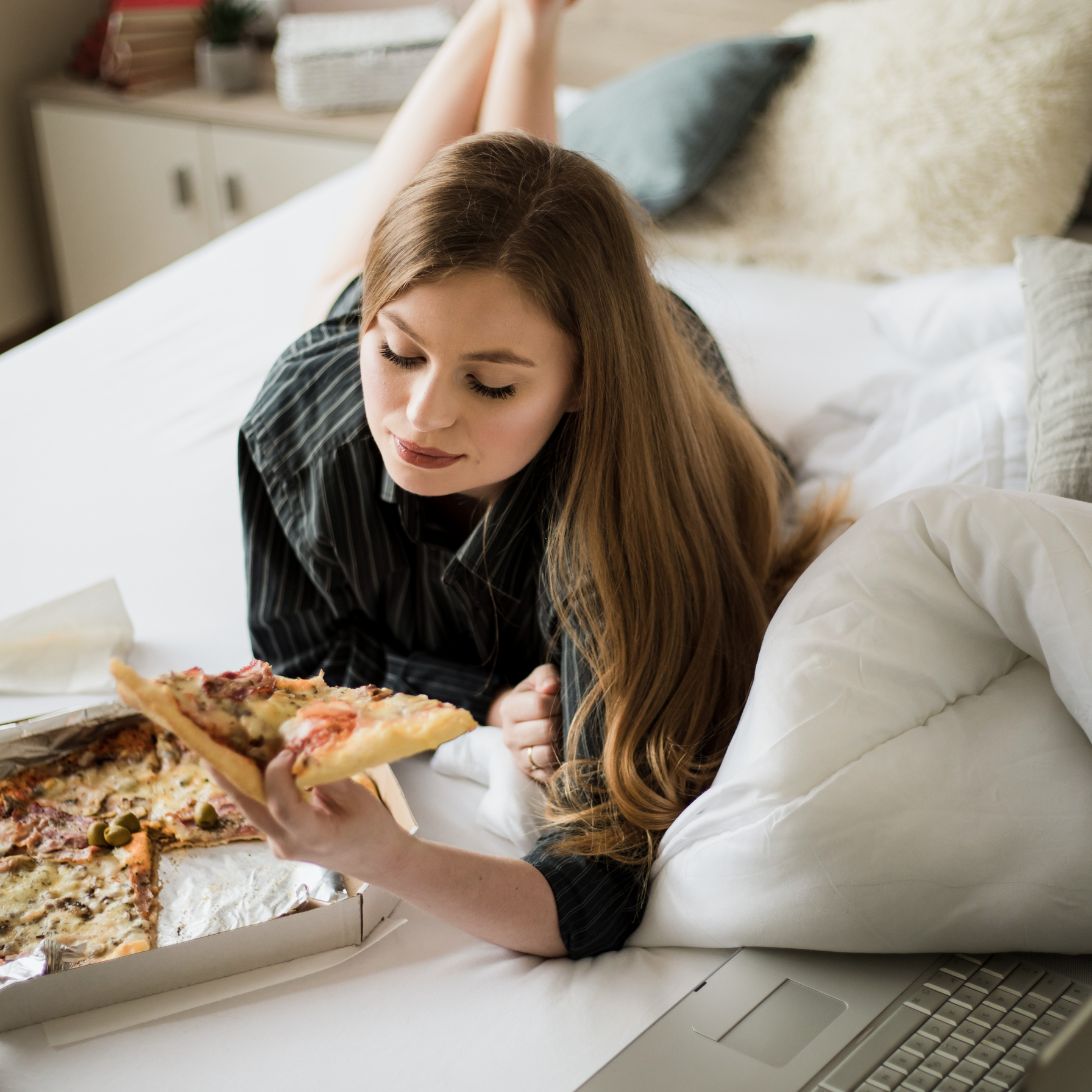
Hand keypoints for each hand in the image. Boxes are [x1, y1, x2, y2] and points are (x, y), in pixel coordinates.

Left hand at [208, 752, 411, 883]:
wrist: (377, 860)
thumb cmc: (373, 828)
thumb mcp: (357, 797)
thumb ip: (325, 776)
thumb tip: (299, 751)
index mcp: (312, 837)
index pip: (282, 806)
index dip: (277, 775)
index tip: (286, 750)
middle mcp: (286, 843)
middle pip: (250, 807)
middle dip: (229, 777)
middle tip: (210, 747)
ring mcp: (278, 843)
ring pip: (251, 808)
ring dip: (236, 780)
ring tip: (222, 749)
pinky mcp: (277, 837)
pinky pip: (260, 809)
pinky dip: (253, 786)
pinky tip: (248, 762)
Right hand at [490, 663, 560, 782]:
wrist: (531, 721)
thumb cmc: (540, 696)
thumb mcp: (541, 679)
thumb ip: (546, 676)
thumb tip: (551, 687)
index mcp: (509, 708)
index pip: (538, 704)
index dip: (557, 701)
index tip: (562, 700)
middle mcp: (509, 735)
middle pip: (545, 730)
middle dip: (562, 722)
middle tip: (567, 717)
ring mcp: (519, 757)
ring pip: (547, 753)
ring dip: (563, 741)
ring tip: (566, 731)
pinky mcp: (532, 773)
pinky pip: (551, 771)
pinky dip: (562, 759)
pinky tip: (564, 747)